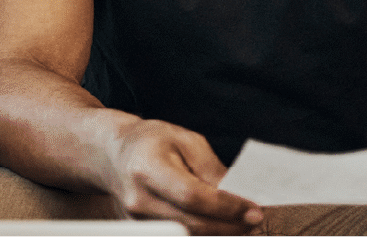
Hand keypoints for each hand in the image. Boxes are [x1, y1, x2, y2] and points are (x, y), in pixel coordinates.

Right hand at [103, 118, 264, 235]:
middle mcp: (138, 199)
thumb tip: (237, 194)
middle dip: (229, 225)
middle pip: (190, 223)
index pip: (192, 196)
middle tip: (254, 221)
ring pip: (186, 235)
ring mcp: (136, 220)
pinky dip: (202, 232)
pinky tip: (218, 224)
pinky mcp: (140, 231)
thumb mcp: (185, 140)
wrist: (112, 155)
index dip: (226, 207)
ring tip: (240, 222)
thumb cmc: (150, 142)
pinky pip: (178, 236)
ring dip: (218, 232)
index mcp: (147, 167)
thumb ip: (211, 168)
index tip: (253, 210)